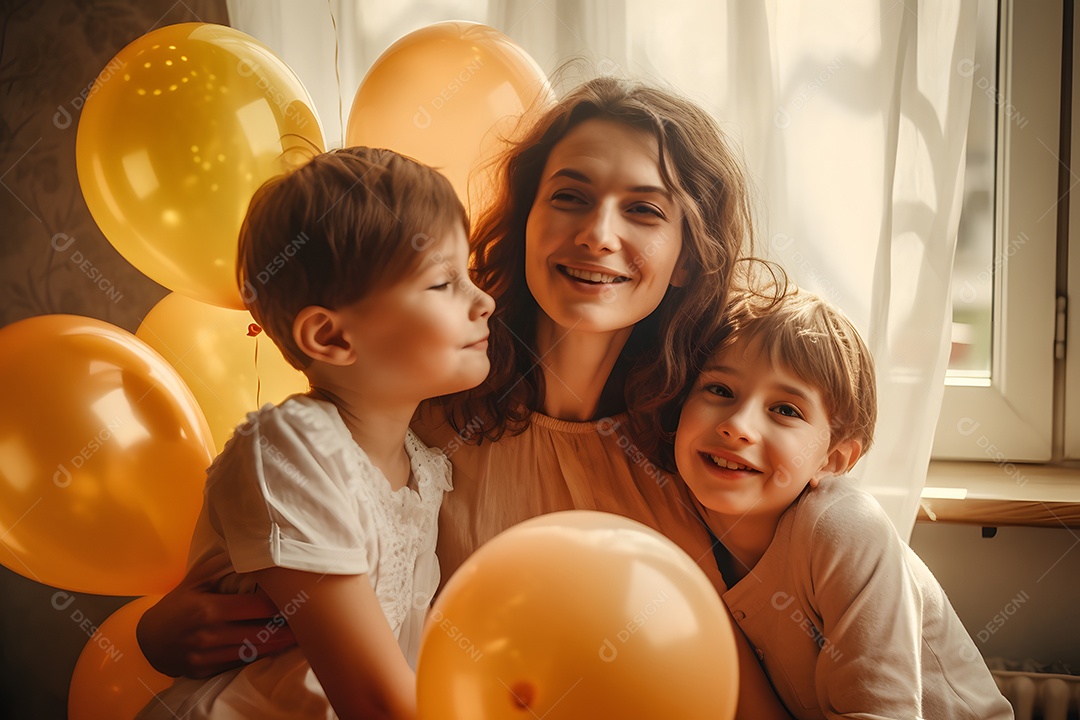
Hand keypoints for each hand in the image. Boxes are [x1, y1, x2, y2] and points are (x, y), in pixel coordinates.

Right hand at [136, 580, 296, 677]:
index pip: (258, 608)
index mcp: (209, 610)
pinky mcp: (208, 670)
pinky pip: (241, 663)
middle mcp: (210, 635)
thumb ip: (221, 564)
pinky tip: (278, 646)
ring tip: (302, 634)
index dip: (281, 604)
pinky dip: (262, 655)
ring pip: (256, 651)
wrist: (148, 642)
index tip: (297, 597)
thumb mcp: (194, 580)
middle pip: (262, 633)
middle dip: (288, 627)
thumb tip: (249, 547)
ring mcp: (208, 656)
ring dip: (281, 643)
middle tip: (310, 619)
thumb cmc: (176, 605)